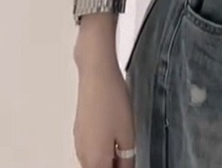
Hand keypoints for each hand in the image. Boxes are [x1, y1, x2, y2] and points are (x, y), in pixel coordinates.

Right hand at [74, 48, 134, 167]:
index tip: (128, 163)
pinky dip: (101, 151)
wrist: (96, 76)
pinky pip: (90, 150)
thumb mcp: (128, 134)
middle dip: (114, 166)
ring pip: (93, 162)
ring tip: (125, 150)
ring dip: (108, 161)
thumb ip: (127, 158)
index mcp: (96, 161)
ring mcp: (79, 143)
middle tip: (128, 157)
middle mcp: (83, 155)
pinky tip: (114, 138)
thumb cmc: (112, 101)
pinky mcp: (79, 131)